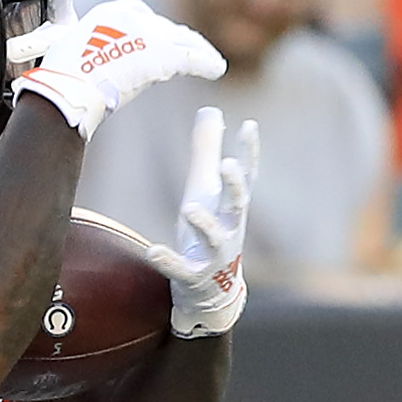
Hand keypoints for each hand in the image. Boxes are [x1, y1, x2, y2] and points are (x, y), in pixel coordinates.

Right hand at [8, 0, 220, 134]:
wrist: (68, 89)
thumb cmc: (58, 83)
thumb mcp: (67, 58)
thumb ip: (80, 58)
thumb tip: (70, 79)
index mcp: (105, 15)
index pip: (136, 15)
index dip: (151, 29)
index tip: (159, 39)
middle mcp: (129, 17)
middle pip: (163, 27)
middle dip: (178, 38)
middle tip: (192, 49)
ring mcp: (148, 35)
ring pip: (181, 41)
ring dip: (197, 50)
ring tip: (210, 61)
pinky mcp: (162, 54)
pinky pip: (192, 57)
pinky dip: (207, 63)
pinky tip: (217, 70)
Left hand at [162, 107, 255, 336]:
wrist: (212, 291)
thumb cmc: (209, 232)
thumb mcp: (206, 189)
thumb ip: (207, 151)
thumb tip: (210, 111)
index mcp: (230, 206)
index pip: (246, 176)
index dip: (249, 152)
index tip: (249, 126)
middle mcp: (229, 228)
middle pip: (237, 204)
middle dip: (234, 186)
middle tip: (228, 165)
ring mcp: (214, 255)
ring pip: (213, 238)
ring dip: (204, 223)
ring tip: (189, 208)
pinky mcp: (194, 276)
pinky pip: (182, 269)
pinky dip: (168, 261)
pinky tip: (152, 251)